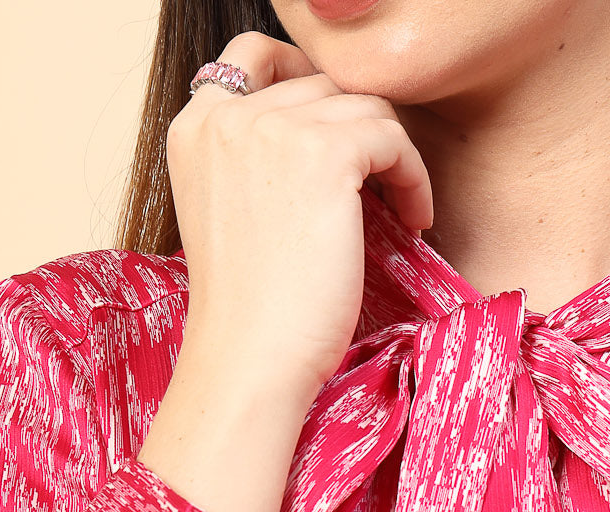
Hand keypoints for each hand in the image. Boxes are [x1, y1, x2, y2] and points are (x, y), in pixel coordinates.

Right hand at [166, 29, 434, 407]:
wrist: (251, 358)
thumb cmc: (250, 311)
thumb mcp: (233, 215)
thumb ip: (256, 161)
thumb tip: (329, 135)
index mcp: (194, 127)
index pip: (252, 54)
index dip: (304, 79)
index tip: (339, 128)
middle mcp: (227, 115)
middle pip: (320, 81)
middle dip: (357, 129)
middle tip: (379, 186)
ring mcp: (273, 128)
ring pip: (364, 105)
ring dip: (392, 154)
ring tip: (401, 208)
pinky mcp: (325, 154)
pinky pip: (394, 138)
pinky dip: (414, 178)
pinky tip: (413, 221)